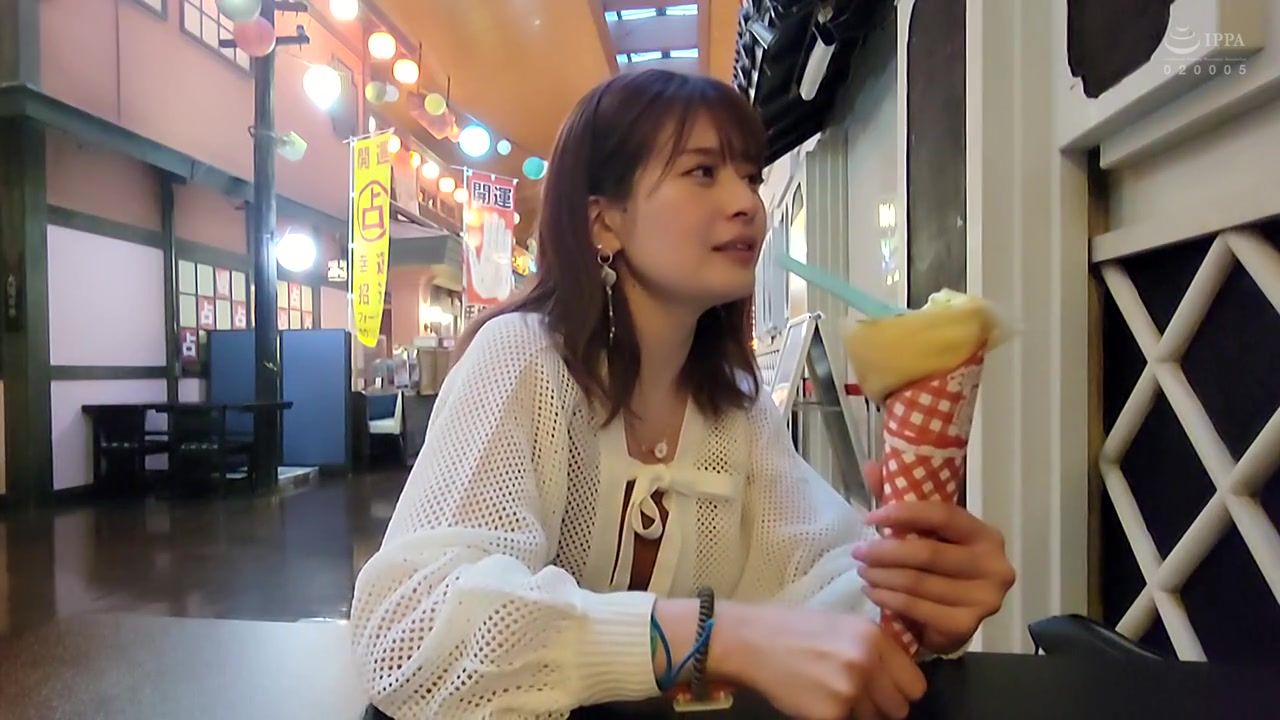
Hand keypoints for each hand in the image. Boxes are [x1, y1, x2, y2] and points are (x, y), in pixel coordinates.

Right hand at [711, 602, 925, 719]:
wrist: (752, 641)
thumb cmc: (795, 630)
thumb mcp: (844, 626)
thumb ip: (875, 649)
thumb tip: (898, 677)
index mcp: (875, 638)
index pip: (915, 684)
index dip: (901, 690)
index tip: (886, 690)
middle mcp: (868, 662)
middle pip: (899, 708)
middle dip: (881, 707)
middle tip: (856, 696)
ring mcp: (850, 689)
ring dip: (857, 713)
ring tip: (830, 693)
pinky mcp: (830, 713)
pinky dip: (832, 716)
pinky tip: (814, 699)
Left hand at [854, 462, 1015, 654]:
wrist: (951, 621)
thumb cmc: (938, 568)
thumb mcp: (924, 532)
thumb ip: (901, 498)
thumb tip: (872, 466)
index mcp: (986, 534)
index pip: (943, 515)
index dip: (903, 513)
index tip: (870, 518)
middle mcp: (994, 566)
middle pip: (928, 552)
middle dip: (884, 551)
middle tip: (858, 552)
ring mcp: (984, 599)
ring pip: (918, 582)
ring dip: (882, 576)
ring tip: (862, 571)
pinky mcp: (967, 626)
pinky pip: (917, 608)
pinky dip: (888, 599)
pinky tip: (872, 593)